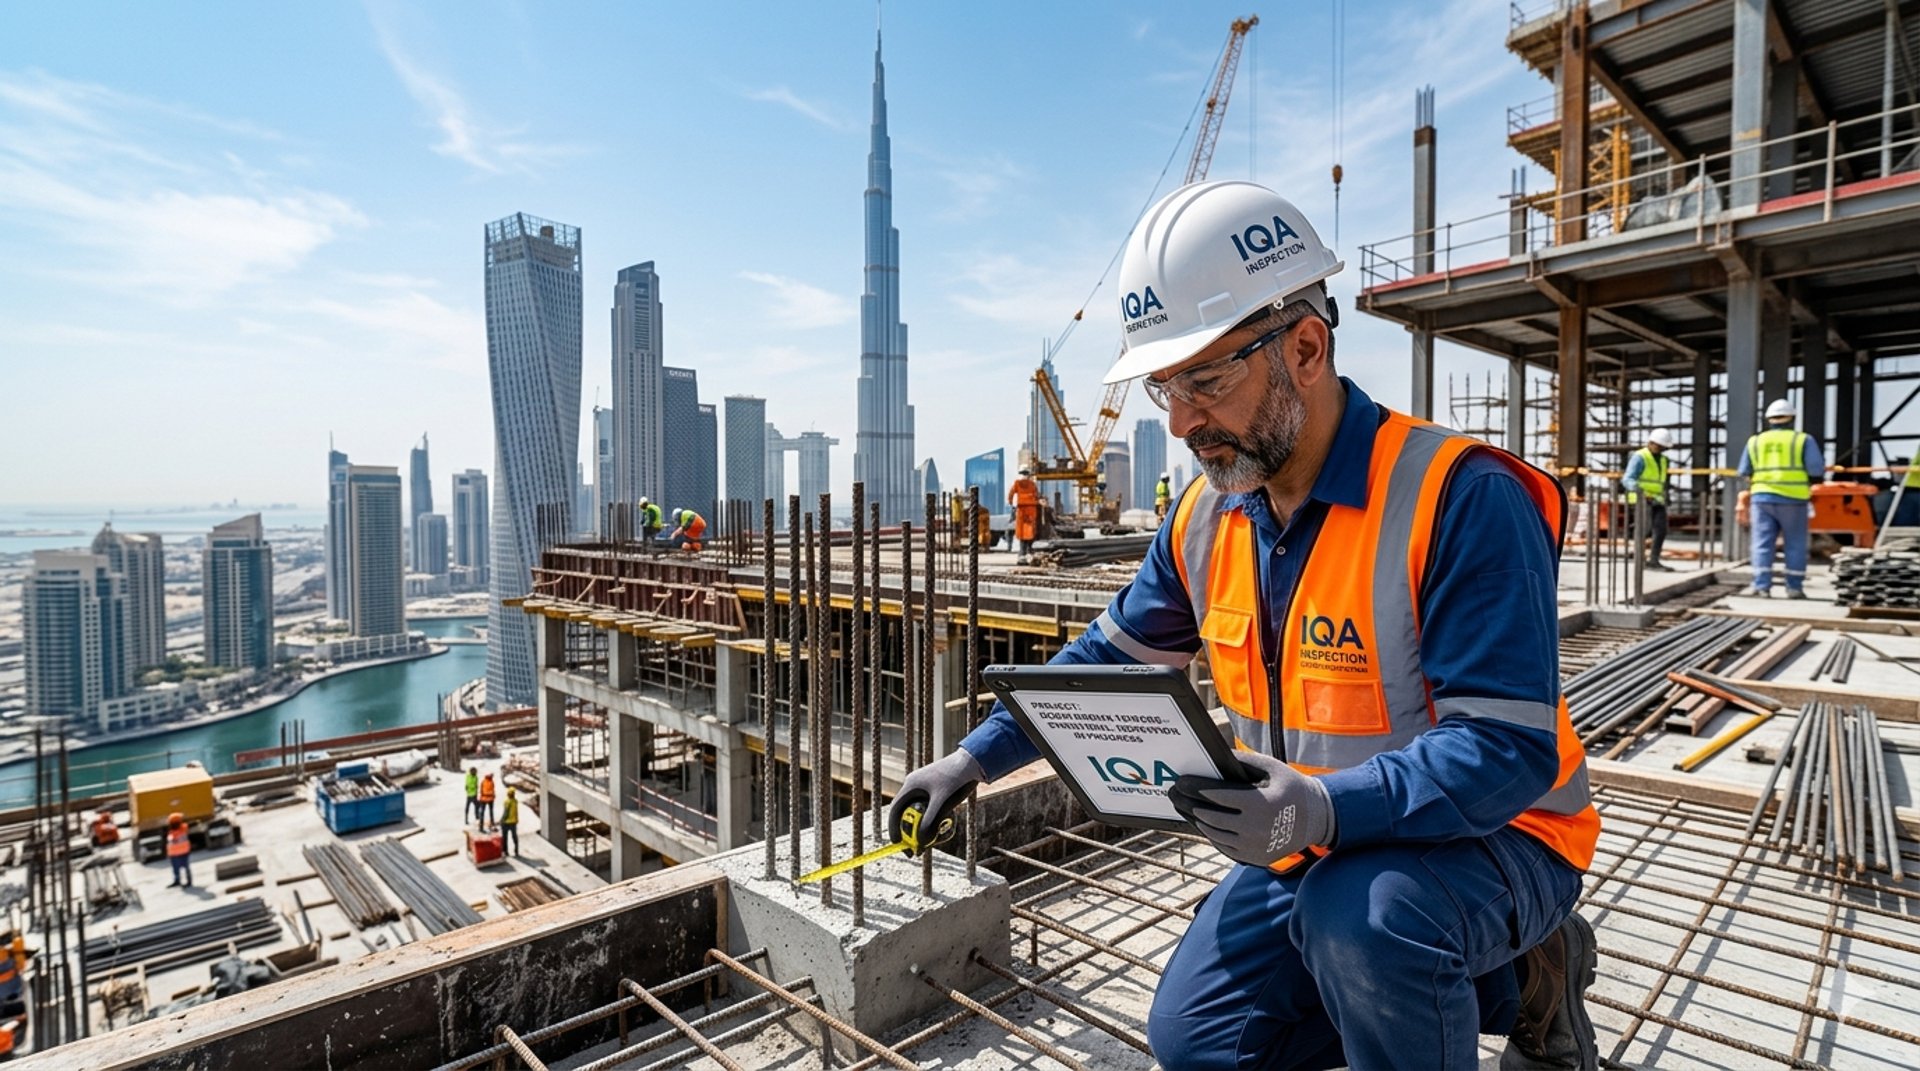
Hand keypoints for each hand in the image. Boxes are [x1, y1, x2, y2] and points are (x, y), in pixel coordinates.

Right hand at [888, 749, 984, 854]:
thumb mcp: (942, 804)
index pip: (895, 810)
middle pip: (907, 815)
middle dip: (912, 832)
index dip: (894, 829)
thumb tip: (920, 843)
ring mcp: (926, 789)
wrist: (975, 763)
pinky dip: (936, 819)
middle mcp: (915, 787)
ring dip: (927, 826)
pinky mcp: (936, 791)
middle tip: (919, 849)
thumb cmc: (957, 780)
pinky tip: (948, 821)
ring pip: (920, 814)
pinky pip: (931, 810)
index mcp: (911, 786)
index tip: (899, 845)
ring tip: (939, 836)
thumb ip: (930, 823)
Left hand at [1169, 751, 1335, 868]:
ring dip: (1199, 822)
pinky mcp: (1254, 858)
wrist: (1317, 819)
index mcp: (1258, 804)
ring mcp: (1253, 846)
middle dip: (1190, 805)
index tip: (1181, 782)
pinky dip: (1212, 836)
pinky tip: (1204, 825)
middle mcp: (1254, 828)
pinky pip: (1225, 847)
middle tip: (1175, 795)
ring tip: (1187, 810)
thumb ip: (1243, 761)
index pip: (1217, 796)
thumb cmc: (1291, 788)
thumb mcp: (1271, 768)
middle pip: (1211, 817)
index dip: (1196, 788)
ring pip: (1215, 835)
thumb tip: (1216, 757)